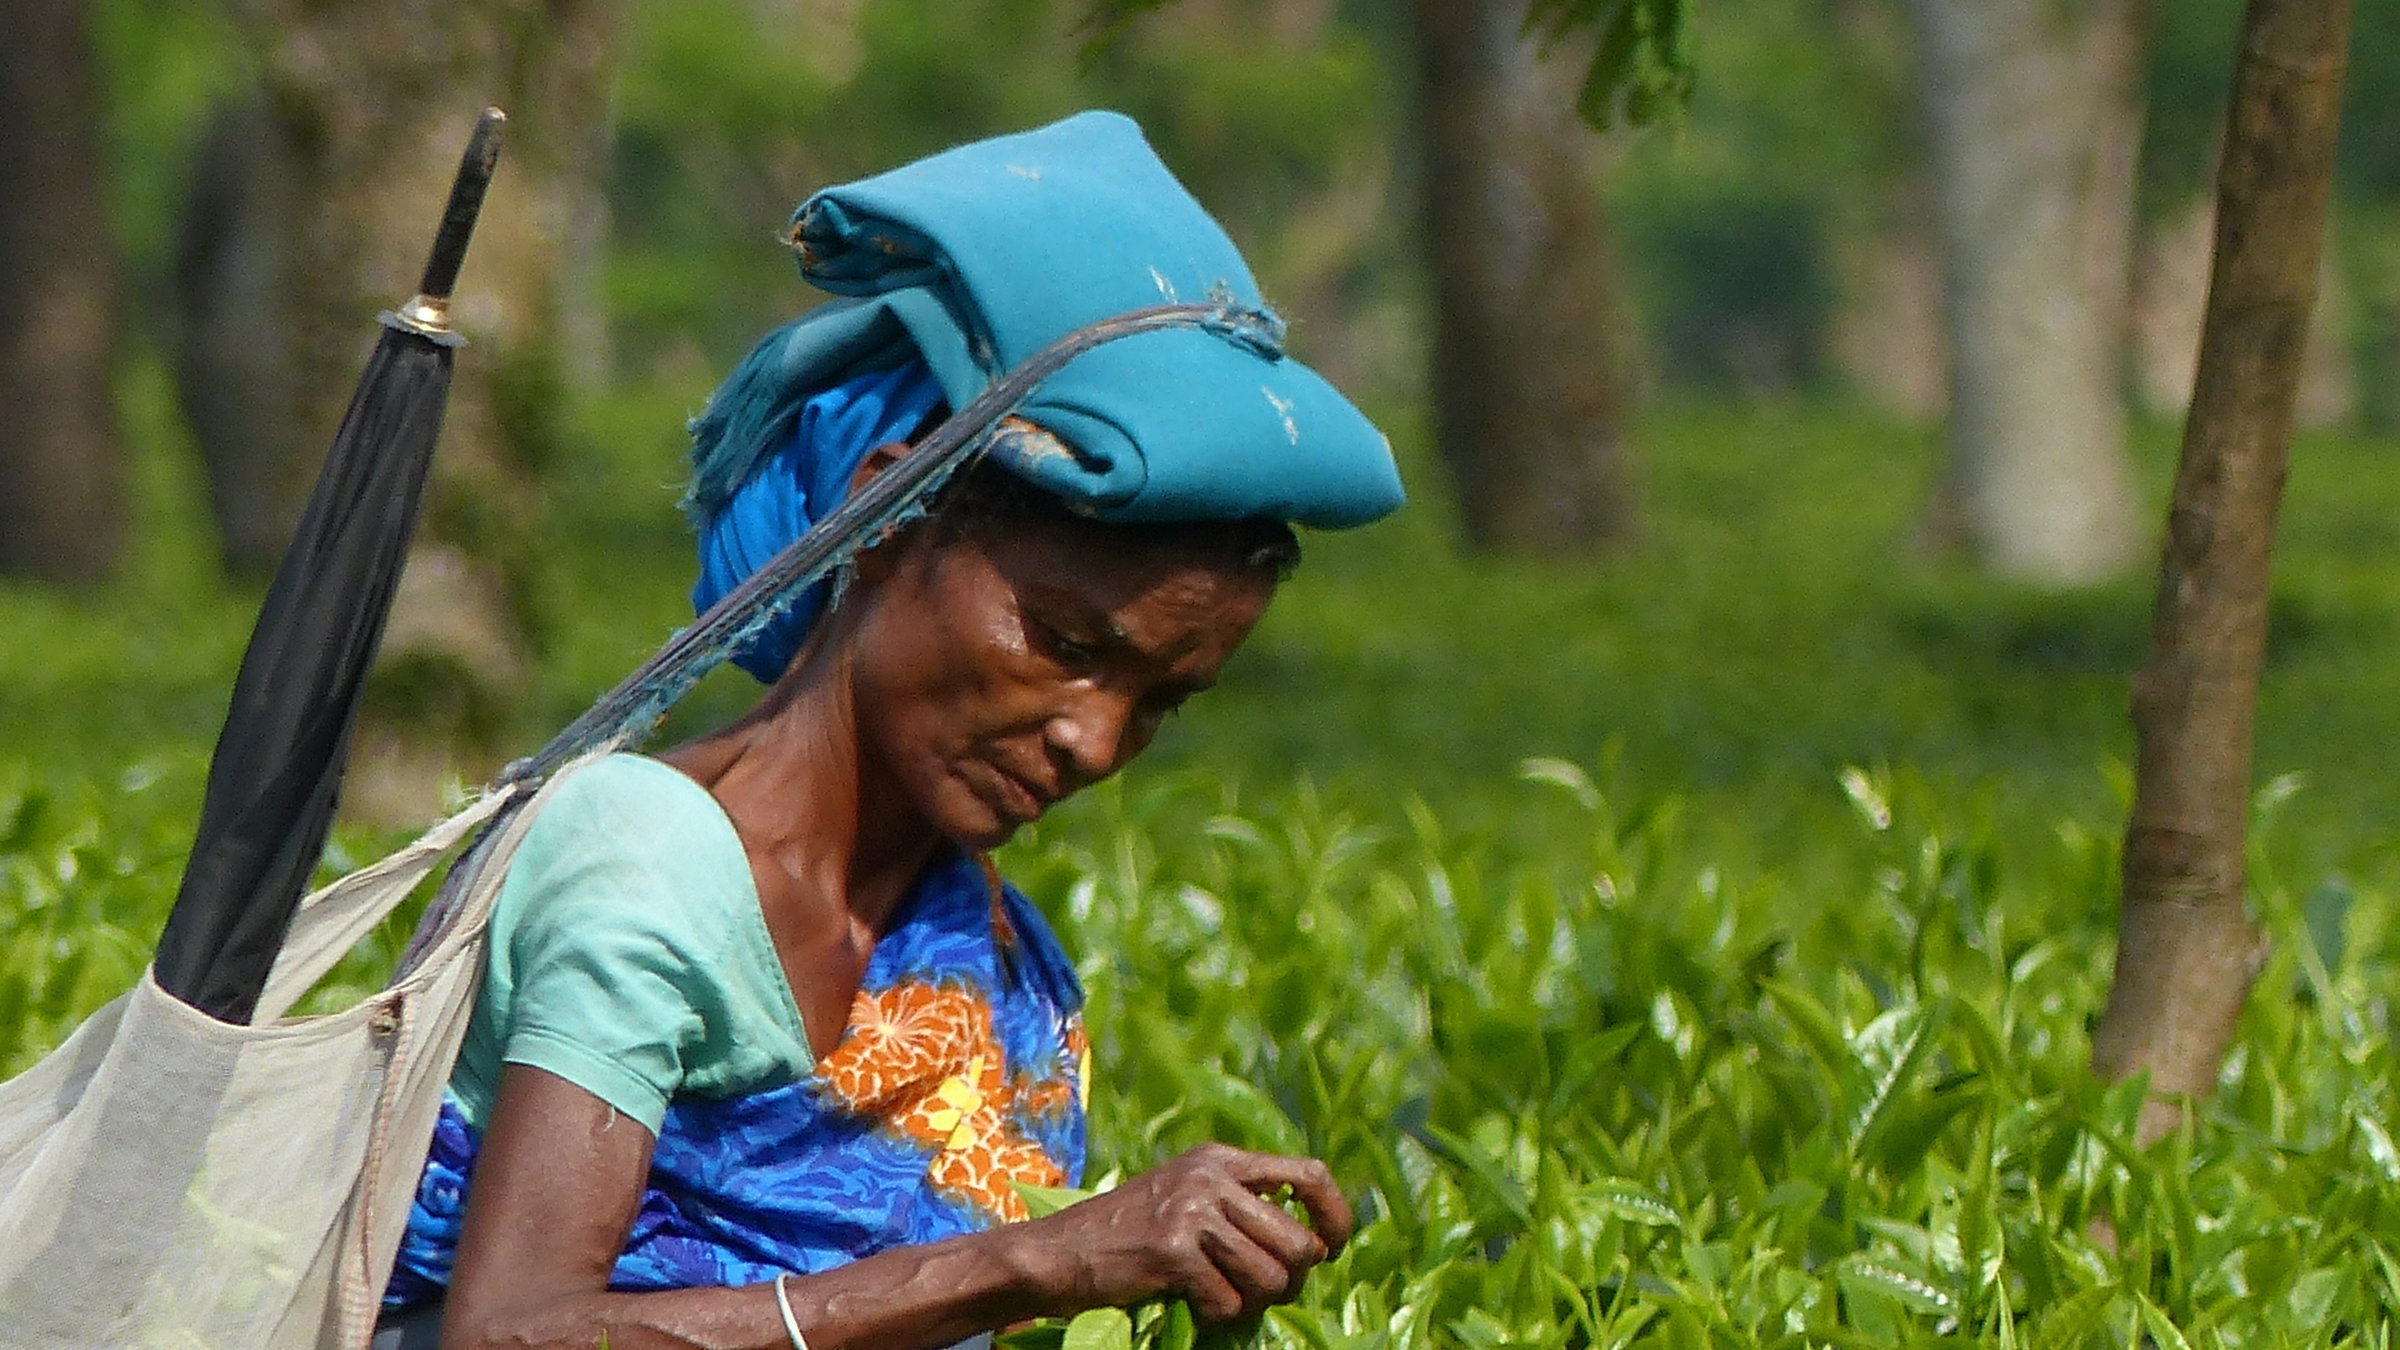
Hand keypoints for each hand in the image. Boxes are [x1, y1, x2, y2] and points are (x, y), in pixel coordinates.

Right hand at [1009, 1143, 1353, 1323]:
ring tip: (1217, 1297)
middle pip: (1299, 1242)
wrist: (1055, 1253)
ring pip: (1270, 1278)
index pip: (1310, 1175)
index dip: (1334, 1216)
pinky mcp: (1172, 1250)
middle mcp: (1210, 1177)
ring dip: (1250, 1304)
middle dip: (1287, 1281)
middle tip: (1256, 1292)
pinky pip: (1229, 1303)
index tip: (1332, 1249)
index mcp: (1220, 1159)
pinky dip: (1215, 1317)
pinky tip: (1189, 1304)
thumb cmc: (1126, 1237)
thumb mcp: (1187, 1199)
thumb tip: (1314, 1246)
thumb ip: (1241, 1208)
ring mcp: (1191, 1211)